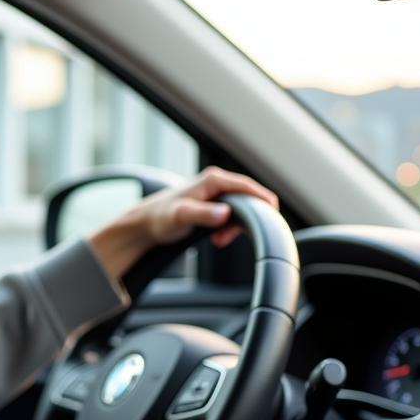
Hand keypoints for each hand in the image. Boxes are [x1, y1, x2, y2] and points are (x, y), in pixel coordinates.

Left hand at [87, 166, 279, 279]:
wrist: (146, 222)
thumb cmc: (160, 217)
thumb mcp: (181, 216)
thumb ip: (203, 214)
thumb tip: (225, 214)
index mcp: (213, 180)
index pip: (248, 187)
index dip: (264, 200)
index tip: (273, 216)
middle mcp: (217, 183)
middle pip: (249, 199)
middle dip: (246, 220)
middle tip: (227, 238)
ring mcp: (216, 193)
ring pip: (242, 210)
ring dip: (235, 228)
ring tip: (218, 240)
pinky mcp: (214, 204)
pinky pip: (232, 216)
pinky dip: (229, 229)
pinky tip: (216, 238)